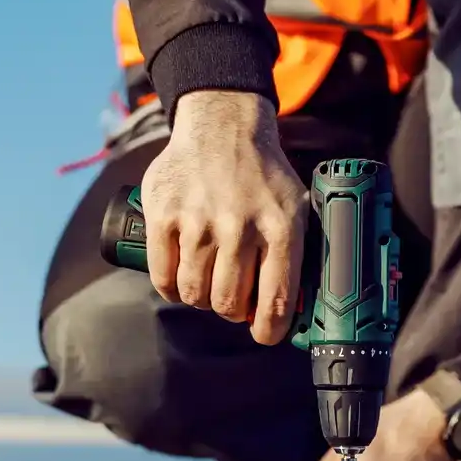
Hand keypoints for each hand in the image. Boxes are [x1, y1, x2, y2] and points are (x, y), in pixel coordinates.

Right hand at [138, 89, 306, 344]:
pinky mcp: (163, 215)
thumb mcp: (296, 208)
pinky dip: (171, 286)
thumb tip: (296, 310)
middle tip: (231, 297)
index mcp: (281, 228)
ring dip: (200, 297)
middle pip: (228, 304)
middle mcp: (240, 227)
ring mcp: (198, 222)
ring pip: (194, 293)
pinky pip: (163, 276)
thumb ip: (297, 255)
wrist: (221, 126)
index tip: (264, 334)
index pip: (277, 301)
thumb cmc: (262, 176)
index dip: (269, 330)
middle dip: (230, 310)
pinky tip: (181, 276)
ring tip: (207, 280)